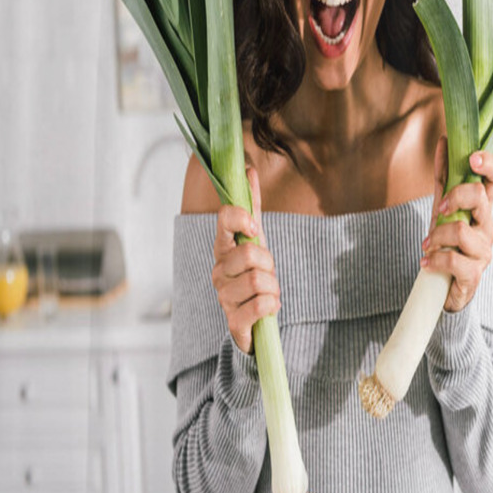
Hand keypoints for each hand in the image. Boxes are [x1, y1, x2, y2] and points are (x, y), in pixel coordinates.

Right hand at [212, 167, 280, 354]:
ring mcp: (223, 298)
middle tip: (267, 274)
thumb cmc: (253, 277)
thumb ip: (251, 207)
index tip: (256, 228)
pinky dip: (272, 306)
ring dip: (274, 288)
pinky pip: (262, 306)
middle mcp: (218, 272)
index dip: (243, 218)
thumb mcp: (256, 241)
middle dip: (269, 264)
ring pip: (259, 281)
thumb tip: (248, 169)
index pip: (225, 219)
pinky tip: (268, 308)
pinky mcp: (233, 322)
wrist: (254, 321)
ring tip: (267, 293)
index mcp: (222, 249)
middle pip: (251, 253)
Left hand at [421, 137, 492, 312]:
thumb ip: (445, 177)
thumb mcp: (443, 207)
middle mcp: (488, 226)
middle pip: (480, 196)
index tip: (471, 156)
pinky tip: (426, 262)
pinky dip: (434, 259)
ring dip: (436, 236)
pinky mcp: (475, 273)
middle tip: (440, 209)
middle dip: (456, 196)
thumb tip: (444, 141)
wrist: (443, 286)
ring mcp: (484, 250)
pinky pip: (453, 259)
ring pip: (460, 229)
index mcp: (483, 208)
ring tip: (427, 245)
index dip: (489, 163)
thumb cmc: (447, 244)